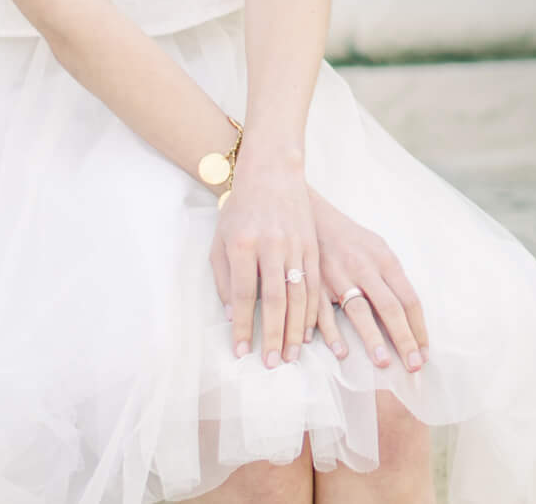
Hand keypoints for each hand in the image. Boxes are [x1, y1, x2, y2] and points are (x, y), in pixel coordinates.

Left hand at [209, 155, 317, 367]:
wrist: (271, 174)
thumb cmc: (239, 210)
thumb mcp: (220, 242)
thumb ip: (225, 280)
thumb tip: (233, 316)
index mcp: (243, 245)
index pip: (244, 294)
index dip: (243, 325)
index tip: (241, 351)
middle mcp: (272, 246)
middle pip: (275, 298)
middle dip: (274, 334)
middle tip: (273, 362)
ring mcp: (296, 245)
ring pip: (299, 293)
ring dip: (297, 327)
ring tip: (293, 354)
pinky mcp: (312, 245)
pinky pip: (315, 282)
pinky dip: (314, 308)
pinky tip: (311, 328)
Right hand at [309, 187, 429, 372]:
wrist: (313, 217)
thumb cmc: (351, 240)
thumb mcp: (378, 249)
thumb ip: (392, 279)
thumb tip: (409, 314)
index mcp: (385, 260)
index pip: (409, 299)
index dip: (418, 328)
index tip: (424, 352)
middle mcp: (365, 268)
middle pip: (390, 308)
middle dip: (404, 339)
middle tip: (414, 366)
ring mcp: (339, 276)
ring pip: (359, 311)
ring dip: (372, 339)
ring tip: (384, 363)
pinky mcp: (314, 284)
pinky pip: (323, 312)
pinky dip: (332, 332)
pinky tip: (342, 351)